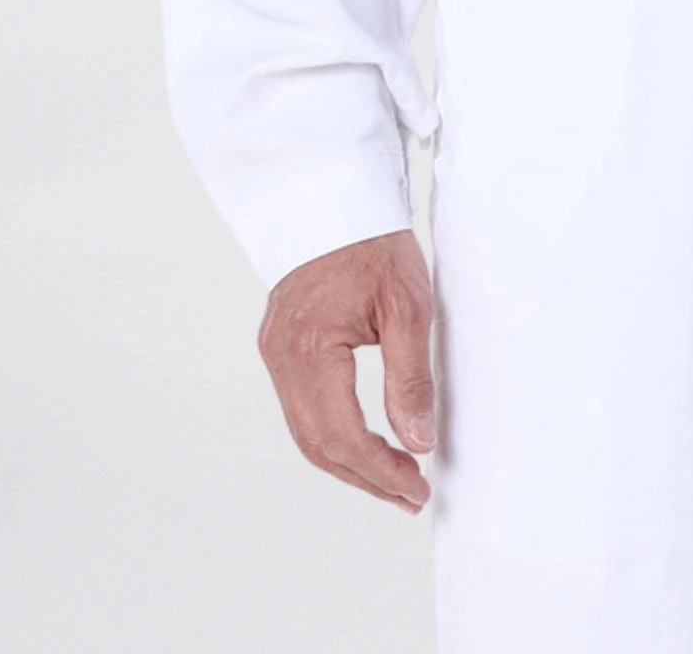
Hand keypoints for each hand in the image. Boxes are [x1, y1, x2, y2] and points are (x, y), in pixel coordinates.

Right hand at [257, 229, 435, 511]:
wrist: (336, 197)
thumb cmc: (374, 243)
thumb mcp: (407, 306)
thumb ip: (409, 378)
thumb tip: (418, 440)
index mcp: (307, 349)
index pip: (341, 435)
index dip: (380, 470)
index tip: (416, 488)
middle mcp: (280, 358)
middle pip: (317, 445)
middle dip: (365, 476)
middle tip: (410, 495)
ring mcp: (275, 353)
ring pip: (306, 432)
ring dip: (349, 461)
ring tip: (394, 477)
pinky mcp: (280, 347)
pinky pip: (302, 409)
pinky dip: (333, 434)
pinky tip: (366, 442)